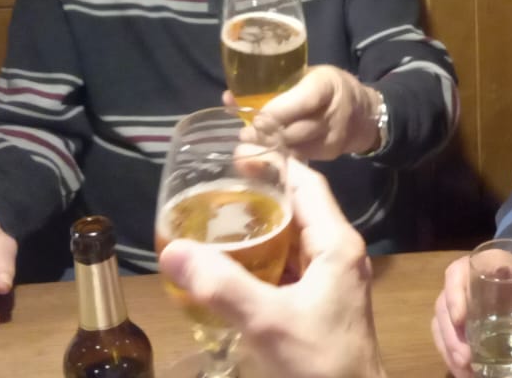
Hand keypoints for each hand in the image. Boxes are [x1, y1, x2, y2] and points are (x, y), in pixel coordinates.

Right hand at [158, 160, 385, 377]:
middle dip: (256, 196)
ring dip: (257, 229)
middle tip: (210, 191)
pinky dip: (261, 259)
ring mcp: (331, 279)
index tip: (233, 153)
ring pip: (292, 239)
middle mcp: (338, 253)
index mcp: (336, 243)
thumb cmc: (321, 360)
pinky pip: (289, 267)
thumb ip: (222, 286)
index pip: (306, 183)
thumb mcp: (268, 321)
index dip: (272, 163)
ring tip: (213, 223)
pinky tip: (230, 267)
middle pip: (297, 207)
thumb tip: (173, 250)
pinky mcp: (321, 302)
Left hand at [229, 65, 383, 160]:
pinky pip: (298, 156)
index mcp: (325, 86)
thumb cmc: (329, 88)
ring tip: (250, 144)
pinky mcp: (329, 154)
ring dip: (269, 146)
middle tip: (244, 136)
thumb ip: (275, 86)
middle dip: (264, 134)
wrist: (366, 113)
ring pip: (292, 147)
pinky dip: (281, 154)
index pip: (298, 103)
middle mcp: (331, 114)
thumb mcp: (308, 75)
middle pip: (291, 130)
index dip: (272, 113)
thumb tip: (230, 97)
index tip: (252, 118)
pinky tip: (269, 150)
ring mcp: (331, 137)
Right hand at [430, 251, 511, 377]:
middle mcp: (462, 282)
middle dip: (452, 335)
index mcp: (482, 264)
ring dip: (448, 349)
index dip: (454, 295)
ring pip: (440, 324)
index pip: (457, 273)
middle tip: (466, 359)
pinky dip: (450, 354)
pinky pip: (445, 335)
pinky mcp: (458, 319)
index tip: (460, 319)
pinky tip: (462, 371)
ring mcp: (457, 301)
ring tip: (463, 372)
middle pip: (443, 305)